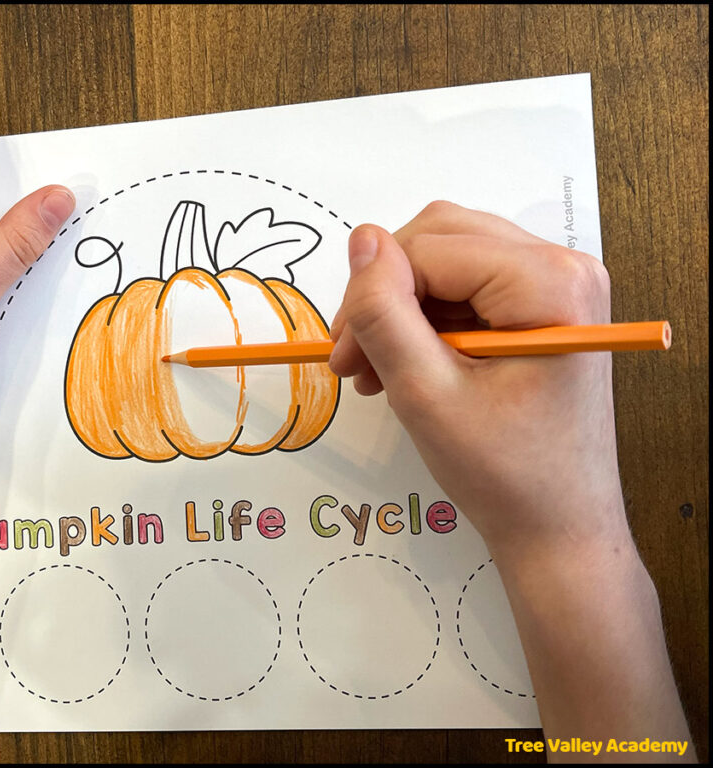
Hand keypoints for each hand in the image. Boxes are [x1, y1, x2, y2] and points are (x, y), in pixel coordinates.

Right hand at [328, 201, 624, 563]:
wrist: (559, 528)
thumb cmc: (504, 473)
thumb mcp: (425, 394)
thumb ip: (385, 313)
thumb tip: (361, 240)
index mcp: (550, 282)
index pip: (429, 249)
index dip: (372, 295)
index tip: (342, 356)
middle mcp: (565, 266)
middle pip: (440, 238)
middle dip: (385, 295)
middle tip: (352, 358)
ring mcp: (560, 284)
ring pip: (449, 258)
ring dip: (402, 308)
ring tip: (376, 370)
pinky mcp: (547, 306)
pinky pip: (469, 285)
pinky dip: (428, 319)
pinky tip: (406, 365)